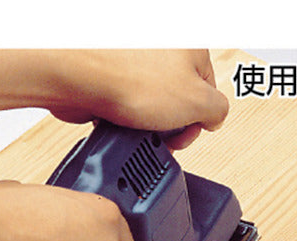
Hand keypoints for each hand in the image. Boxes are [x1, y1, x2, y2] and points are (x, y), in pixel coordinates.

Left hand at [46, 49, 228, 148]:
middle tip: (161, 137)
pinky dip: (125, 119)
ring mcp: (133, 62)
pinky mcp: (111, 76)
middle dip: (171, 124)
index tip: (184, 136)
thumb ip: (217, 110)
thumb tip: (214, 117)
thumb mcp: (197, 102)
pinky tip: (120, 124)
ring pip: (150, 104)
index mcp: (188, 47)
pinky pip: (126, 105)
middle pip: (177, 98)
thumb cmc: (131, 82)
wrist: (79, 78)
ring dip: (147, 125)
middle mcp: (161, 50)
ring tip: (136, 129)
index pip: (207, 90)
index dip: (197, 120)